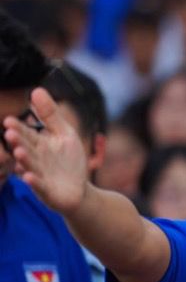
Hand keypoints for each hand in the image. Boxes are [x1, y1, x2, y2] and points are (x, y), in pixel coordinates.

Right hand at [3, 87, 90, 214]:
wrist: (79, 191)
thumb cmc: (69, 161)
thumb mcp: (65, 134)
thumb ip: (51, 115)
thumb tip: (36, 89)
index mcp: (38, 145)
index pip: (26, 134)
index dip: (18, 128)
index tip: (9, 120)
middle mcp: (35, 159)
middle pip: (25, 149)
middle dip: (18, 142)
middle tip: (9, 133)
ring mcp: (40, 176)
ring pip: (30, 166)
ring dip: (24, 160)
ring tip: (18, 152)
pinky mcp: (47, 191)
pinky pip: (39, 186)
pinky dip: (34, 182)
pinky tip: (29, 177)